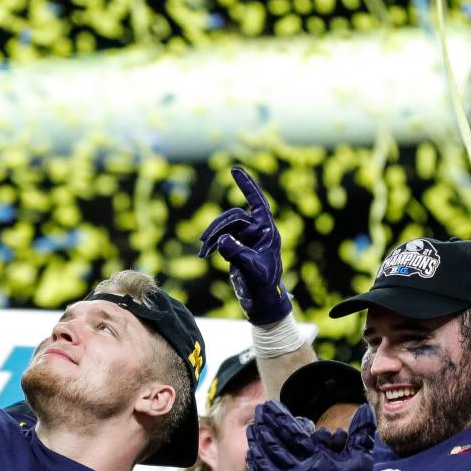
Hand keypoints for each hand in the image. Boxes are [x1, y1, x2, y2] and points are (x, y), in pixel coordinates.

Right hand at [198, 167, 291, 324]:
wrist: (262, 302)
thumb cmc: (263, 285)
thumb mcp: (251, 270)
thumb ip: (237, 254)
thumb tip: (222, 240)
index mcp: (268, 231)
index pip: (257, 202)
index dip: (246, 185)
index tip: (233, 169)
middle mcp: (258, 231)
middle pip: (233, 217)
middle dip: (218, 227)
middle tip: (205, 241)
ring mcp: (247, 238)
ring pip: (224, 227)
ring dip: (212, 237)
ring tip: (203, 252)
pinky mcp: (237, 246)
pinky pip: (220, 238)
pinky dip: (211, 245)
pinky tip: (204, 255)